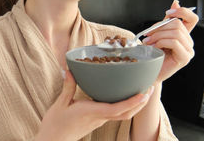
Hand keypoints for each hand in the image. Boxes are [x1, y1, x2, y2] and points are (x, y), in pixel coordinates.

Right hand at [35, 71, 154, 140]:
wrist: (53, 140)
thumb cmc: (56, 124)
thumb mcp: (60, 103)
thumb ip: (68, 86)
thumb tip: (71, 70)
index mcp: (91, 112)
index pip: (116, 109)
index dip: (131, 102)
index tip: (143, 94)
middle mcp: (99, 118)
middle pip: (126, 114)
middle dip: (140, 103)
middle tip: (150, 88)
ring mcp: (100, 121)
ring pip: (123, 115)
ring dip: (136, 105)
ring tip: (144, 92)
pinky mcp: (98, 121)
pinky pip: (117, 114)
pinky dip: (126, 106)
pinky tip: (127, 96)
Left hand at [142, 0, 198, 81]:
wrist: (149, 73)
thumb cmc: (153, 55)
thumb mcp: (159, 33)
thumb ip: (167, 20)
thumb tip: (176, 2)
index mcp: (183, 35)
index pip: (192, 18)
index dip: (182, 11)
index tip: (169, 12)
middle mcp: (188, 42)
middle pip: (178, 24)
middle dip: (160, 27)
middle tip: (148, 34)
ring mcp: (188, 50)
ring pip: (175, 32)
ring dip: (158, 35)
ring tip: (149, 42)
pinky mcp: (185, 58)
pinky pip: (175, 42)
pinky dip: (162, 42)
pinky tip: (156, 47)